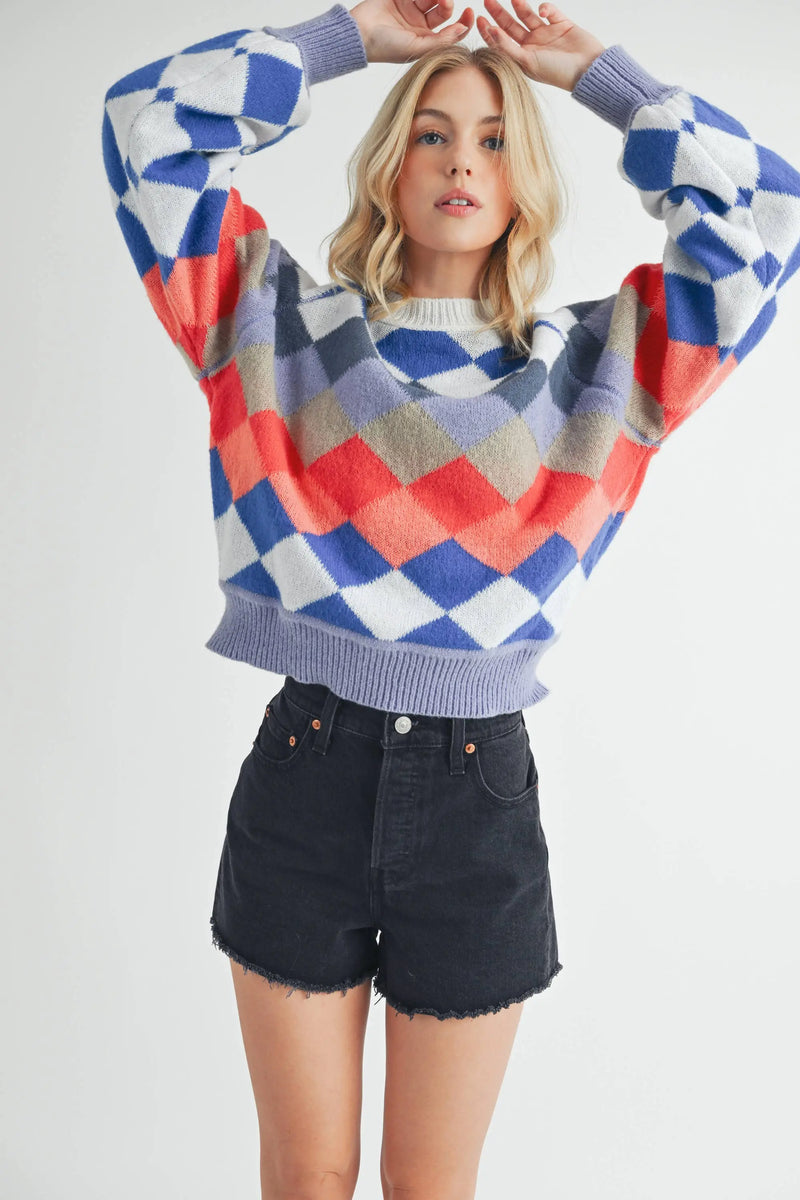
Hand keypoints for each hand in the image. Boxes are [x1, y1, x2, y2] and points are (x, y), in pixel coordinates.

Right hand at [350, 0, 474, 62]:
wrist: (359, 33)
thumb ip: (441, 41)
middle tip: (444, 2)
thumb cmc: (385, 47)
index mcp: (426, 41)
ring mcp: (410, 8)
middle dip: (447, 3)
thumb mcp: (417, 48)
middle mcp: (420, 24)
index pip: (451, 29)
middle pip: (444, 9)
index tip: (470, 12)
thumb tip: (462, 30)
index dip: (464, 21)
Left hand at [477, 1, 605, 89]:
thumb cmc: (557, 73)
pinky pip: (550, 11)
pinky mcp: (562, 24)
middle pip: (511, 25)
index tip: (479, 19)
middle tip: (488, 0)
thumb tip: (491, 31)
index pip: (502, 42)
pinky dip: (545, 8)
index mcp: (523, 58)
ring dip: (519, 5)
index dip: (489, 31)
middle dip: (499, 13)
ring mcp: (547, 34)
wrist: (587, 70)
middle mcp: (533, 45)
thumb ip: (508, 47)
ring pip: (528, 15)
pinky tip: (542, 11)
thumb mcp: (528, 62)